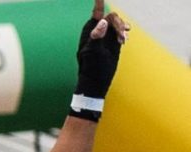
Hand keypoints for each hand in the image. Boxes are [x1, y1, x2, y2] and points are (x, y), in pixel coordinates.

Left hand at [70, 0, 128, 120]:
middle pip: (112, 18)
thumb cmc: (91, 67)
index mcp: (90, 31)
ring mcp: (105, 36)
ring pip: (117, 24)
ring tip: (124, 39)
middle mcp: (97, 31)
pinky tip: (125, 39)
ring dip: (123, 29)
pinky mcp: (112, 42)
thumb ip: (97, 35)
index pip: (96, 13)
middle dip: (119, 24)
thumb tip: (102, 21)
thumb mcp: (93, 51)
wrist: (96, 81)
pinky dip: (124, 33)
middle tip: (124, 34)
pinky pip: (120, 31)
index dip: (100, 3)